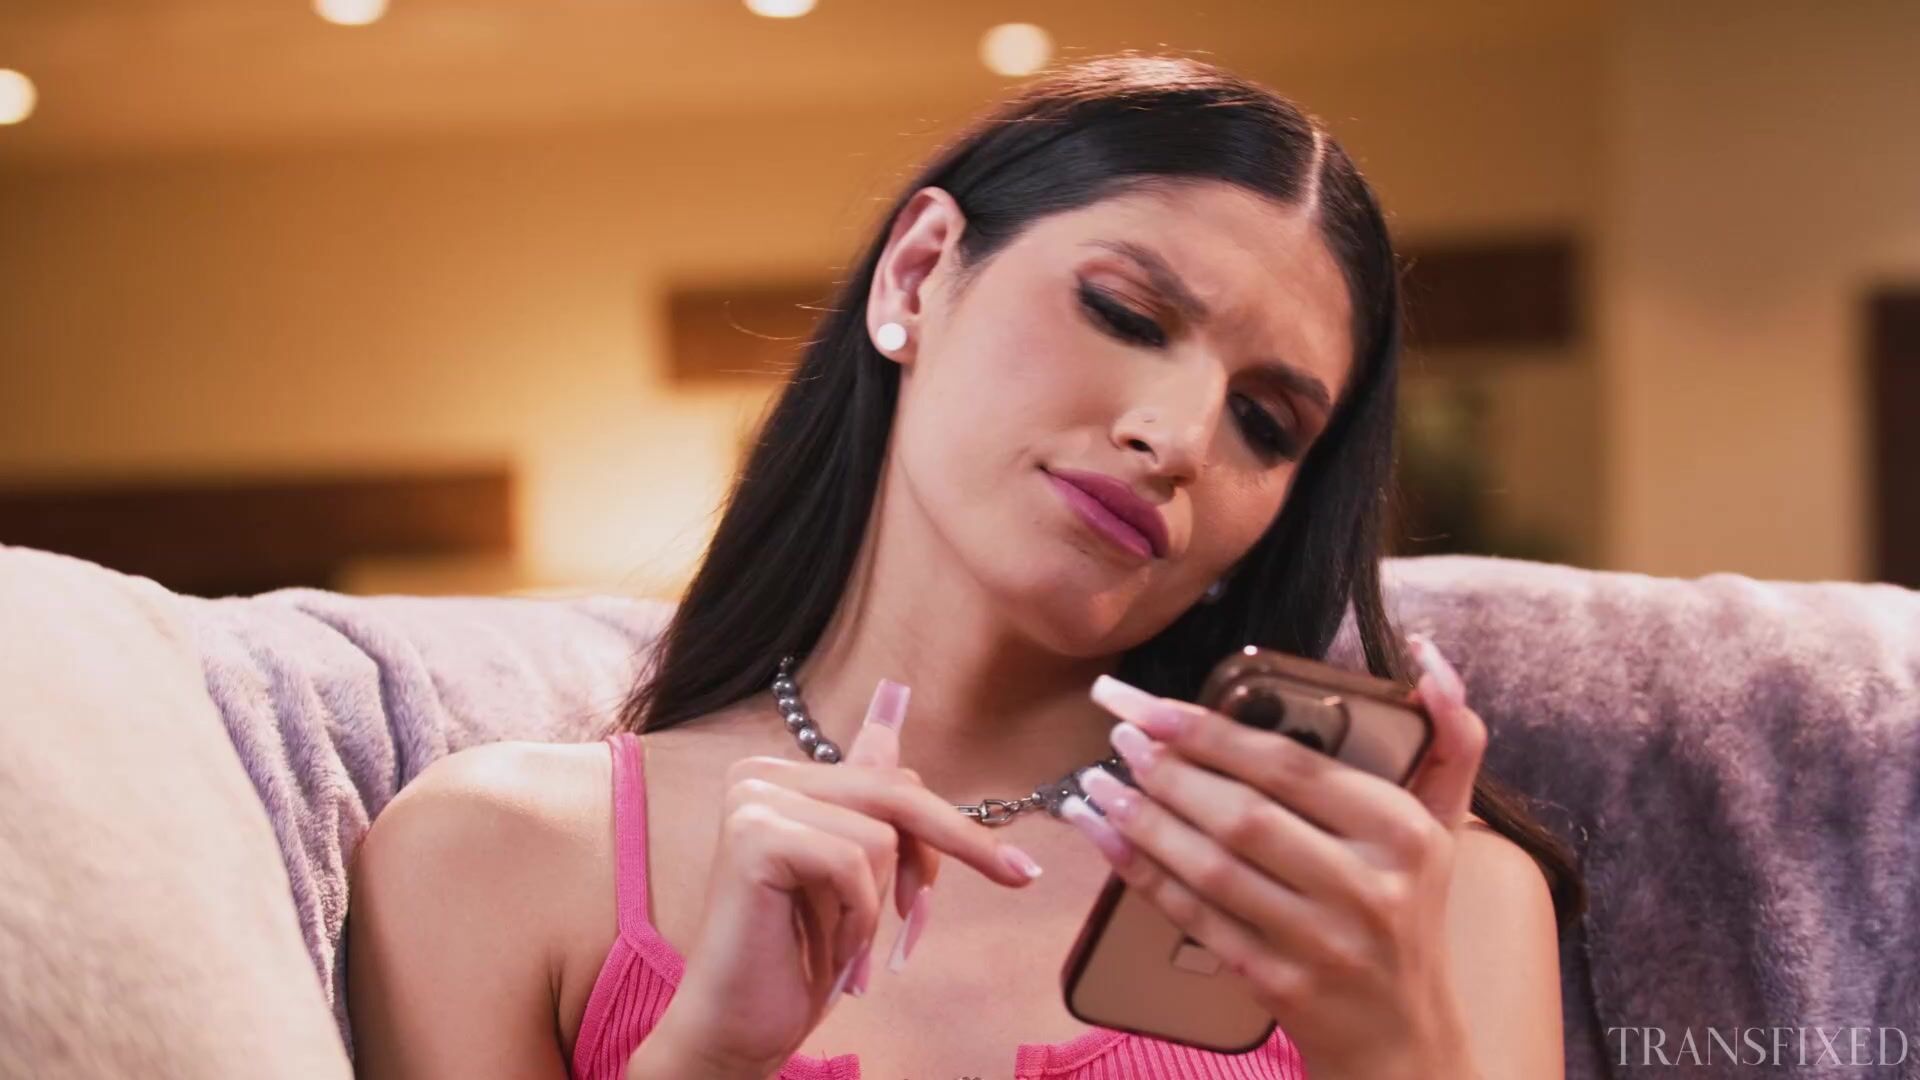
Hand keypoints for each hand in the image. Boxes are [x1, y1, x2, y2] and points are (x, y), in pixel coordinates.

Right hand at [639, 679, 1046, 1079]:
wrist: (736, 1028)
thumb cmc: (796, 958)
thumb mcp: (851, 877)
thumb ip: (865, 806)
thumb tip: (885, 725)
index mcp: (782, 778)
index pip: (891, 779)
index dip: (945, 830)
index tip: (1017, 871)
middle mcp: (758, 775)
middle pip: (895, 793)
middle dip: (939, 855)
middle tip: (952, 910)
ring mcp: (751, 800)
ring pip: (879, 833)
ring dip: (878, 904)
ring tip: (846, 943)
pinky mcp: (752, 836)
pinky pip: (852, 862)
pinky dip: (858, 917)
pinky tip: (834, 950)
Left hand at [1062, 635, 1484, 1078]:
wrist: (1403, 1033)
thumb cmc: (1411, 906)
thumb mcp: (1445, 821)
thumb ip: (1448, 735)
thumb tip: (1428, 654)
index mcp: (1401, 832)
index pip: (1292, 767)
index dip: (1211, 731)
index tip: (1149, 704)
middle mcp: (1365, 888)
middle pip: (1244, 815)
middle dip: (1168, 769)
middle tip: (1116, 731)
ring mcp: (1319, 942)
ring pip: (1212, 868)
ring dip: (1143, 820)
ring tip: (1096, 781)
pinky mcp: (1278, 982)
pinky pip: (1194, 917)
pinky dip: (1142, 873)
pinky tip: (1103, 837)